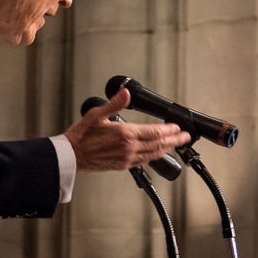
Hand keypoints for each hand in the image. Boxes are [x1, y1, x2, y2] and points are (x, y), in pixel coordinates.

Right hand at [64, 88, 189, 171]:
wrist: (71, 156)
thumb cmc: (81, 136)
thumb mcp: (97, 114)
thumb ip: (114, 103)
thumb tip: (124, 92)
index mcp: (125, 134)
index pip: (154, 132)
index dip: (169, 130)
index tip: (178, 127)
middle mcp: (129, 148)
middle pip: (158, 144)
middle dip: (174, 140)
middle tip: (185, 137)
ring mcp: (127, 159)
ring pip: (153, 154)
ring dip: (166, 148)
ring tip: (176, 144)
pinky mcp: (123, 165)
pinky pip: (144, 161)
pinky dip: (154, 156)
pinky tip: (158, 153)